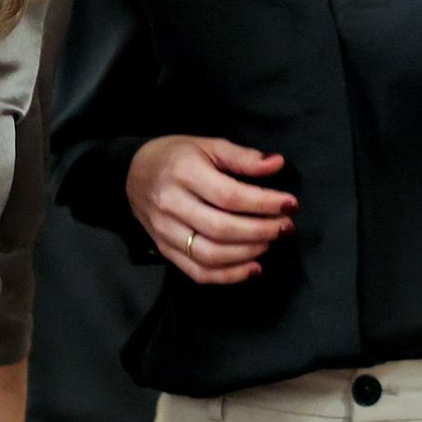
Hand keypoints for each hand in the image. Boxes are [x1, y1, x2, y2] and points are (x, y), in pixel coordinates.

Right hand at [126, 136, 296, 283]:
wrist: (132, 173)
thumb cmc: (176, 157)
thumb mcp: (208, 145)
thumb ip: (242, 157)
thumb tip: (276, 164)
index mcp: (184, 172)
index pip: (229, 196)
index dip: (264, 203)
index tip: (290, 204)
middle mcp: (172, 204)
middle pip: (222, 228)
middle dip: (261, 231)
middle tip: (285, 226)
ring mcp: (166, 231)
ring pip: (211, 254)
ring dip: (248, 253)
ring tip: (270, 242)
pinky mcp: (165, 250)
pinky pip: (198, 271)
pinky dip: (229, 276)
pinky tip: (252, 267)